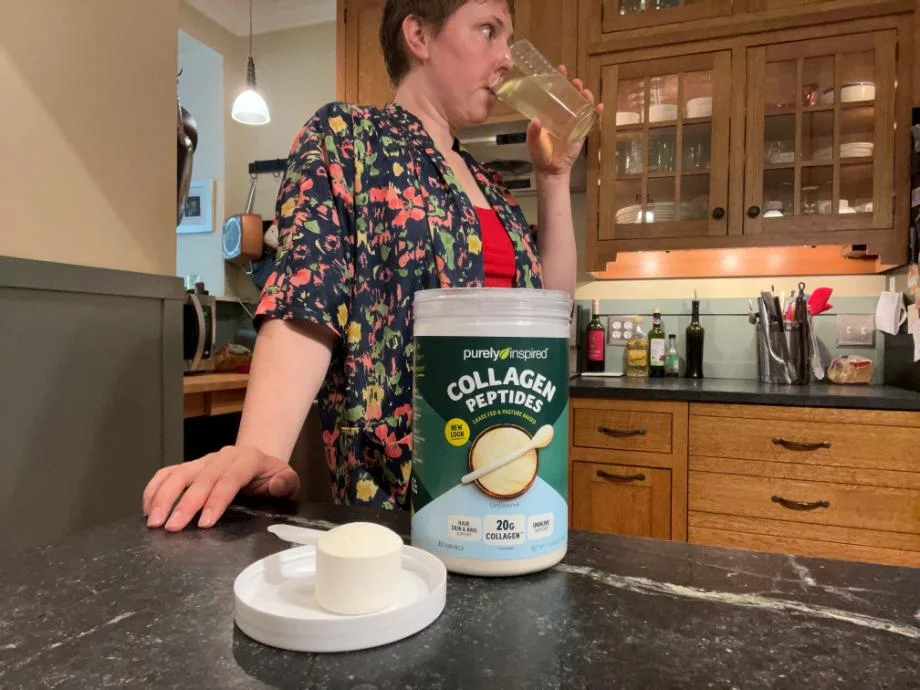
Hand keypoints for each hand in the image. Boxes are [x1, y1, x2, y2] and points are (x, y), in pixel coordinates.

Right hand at [143, 446, 300, 530]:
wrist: (260, 462)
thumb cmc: (272, 478)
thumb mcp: (288, 480)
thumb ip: (286, 483)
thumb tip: (277, 485)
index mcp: (248, 459)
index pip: (230, 478)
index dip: (216, 499)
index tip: (204, 523)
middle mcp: (223, 457)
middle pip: (201, 478)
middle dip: (185, 503)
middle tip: (172, 527)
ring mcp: (203, 461)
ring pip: (180, 473)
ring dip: (163, 496)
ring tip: (153, 521)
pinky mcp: (190, 467)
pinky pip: (167, 473)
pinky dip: (154, 488)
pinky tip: (147, 509)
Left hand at [526, 65, 603, 177]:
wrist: (552, 169)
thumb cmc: (540, 154)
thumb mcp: (533, 143)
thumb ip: (533, 132)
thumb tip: (536, 119)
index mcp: (550, 113)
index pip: (554, 93)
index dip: (558, 80)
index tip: (561, 69)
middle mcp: (562, 115)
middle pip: (571, 96)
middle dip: (574, 86)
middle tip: (575, 82)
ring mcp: (573, 123)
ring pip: (582, 105)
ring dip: (586, 97)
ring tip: (585, 92)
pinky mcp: (582, 132)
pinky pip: (591, 121)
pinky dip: (596, 114)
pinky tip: (599, 107)